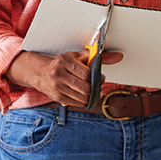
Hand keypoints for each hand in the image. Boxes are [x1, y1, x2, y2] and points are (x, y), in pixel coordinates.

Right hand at [6, 50, 122, 106]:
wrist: (42, 74)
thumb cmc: (62, 64)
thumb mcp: (77, 56)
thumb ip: (96, 56)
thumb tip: (118, 56)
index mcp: (63, 61)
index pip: (86, 74)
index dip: (96, 77)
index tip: (100, 77)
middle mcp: (57, 74)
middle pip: (85, 88)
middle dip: (95, 88)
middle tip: (98, 85)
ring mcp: (57, 87)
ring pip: (82, 97)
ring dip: (91, 96)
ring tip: (92, 91)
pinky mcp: (57, 97)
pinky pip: (77, 102)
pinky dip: (84, 101)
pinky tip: (84, 95)